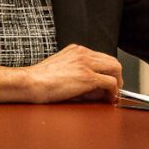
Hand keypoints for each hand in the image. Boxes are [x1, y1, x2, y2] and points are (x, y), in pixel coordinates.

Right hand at [0, 44, 121, 102]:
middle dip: (117, 76)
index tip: (108, 81)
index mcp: (77, 50)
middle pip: (112, 61)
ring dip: (117, 82)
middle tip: (114, 89)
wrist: (31, 83)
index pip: (102, 57)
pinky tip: (108, 98)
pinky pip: (110, 82)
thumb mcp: (63, 69)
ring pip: (115, 68)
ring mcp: (86, 64)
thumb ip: (79, 73)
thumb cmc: (40, 79)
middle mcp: (83, 53)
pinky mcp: (87, 77)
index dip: (108, 71)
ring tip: (111, 94)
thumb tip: (96, 87)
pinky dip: (113, 91)